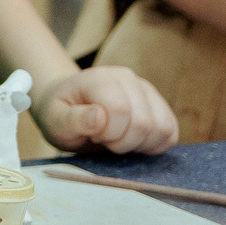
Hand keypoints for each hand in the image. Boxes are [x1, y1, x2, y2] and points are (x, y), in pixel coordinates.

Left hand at [36, 64, 176, 155]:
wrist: (69, 108)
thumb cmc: (60, 115)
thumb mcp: (55, 121)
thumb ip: (74, 120)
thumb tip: (100, 117)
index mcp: (100, 78)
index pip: (120, 110)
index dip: (107, 133)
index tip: (92, 134)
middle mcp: (127, 78)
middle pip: (143, 123)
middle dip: (122, 143)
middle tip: (103, 139)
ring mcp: (147, 90)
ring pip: (162, 129)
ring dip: (139, 145)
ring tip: (116, 139)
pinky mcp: (159, 106)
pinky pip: (170, 133)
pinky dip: (153, 146)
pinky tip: (132, 142)